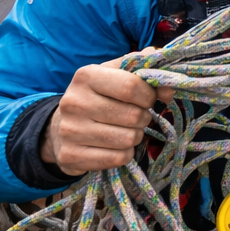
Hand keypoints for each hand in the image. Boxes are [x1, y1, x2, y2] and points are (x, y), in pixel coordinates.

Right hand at [39, 49, 174, 175]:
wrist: (60, 127)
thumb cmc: (98, 96)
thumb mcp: (117, 75)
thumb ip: (146, 72)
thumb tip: (169, 89)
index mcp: (86, 76)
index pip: (131, 86)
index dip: (149, 95)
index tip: (149, 99)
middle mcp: (74, 102)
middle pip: (132, 115)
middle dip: (143, 118)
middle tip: (136, 117)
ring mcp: (69, 130)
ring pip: (127, 139)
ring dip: (135, 136)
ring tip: (126, 130)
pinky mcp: (70, 156)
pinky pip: (118, 158)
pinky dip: (125, 153)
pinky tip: (115, 145)